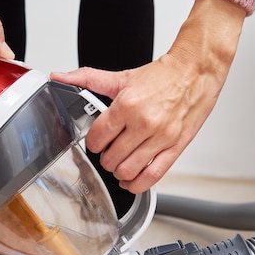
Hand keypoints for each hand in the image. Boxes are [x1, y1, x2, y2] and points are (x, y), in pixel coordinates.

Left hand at [51, 0, 245, 193]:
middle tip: (109, 151)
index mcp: (127, 105)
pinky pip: (152, 177)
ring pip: (128, 171)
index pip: (98, 138)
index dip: (93, 143)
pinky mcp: (175, 148)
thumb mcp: (121, 77)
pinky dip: (137, 184)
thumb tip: (59, 76)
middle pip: (111, 159)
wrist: (196, 70)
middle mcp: (144, 123)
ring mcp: (161, 138)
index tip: (97, 141)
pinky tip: (130, 180)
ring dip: (118, 172)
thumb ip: (87, 79)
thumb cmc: (162, 76)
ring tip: (119, 163)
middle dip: (105, 158)